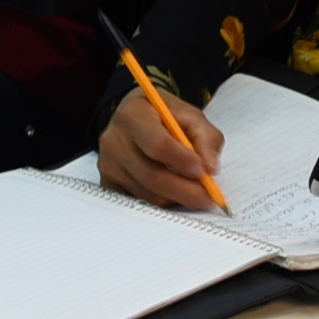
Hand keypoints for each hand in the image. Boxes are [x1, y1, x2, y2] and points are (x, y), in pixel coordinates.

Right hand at [96, 79, 223, 211]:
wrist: (134, 118)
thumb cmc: (164, 116)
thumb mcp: (190, 115)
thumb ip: (205, 138)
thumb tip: (210, 169)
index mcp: (133, 116)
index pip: (157, 144)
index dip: (182, 161)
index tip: (204, 172)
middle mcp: (114, 141)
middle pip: (152, 176)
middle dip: (185, 190)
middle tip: (209, 197)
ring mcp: (108, 165)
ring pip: (149, 194)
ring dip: (177, 198)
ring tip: (194, 191)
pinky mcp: (109, 184)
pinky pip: (140, 202)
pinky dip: (163, 202)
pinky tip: (174, 192)